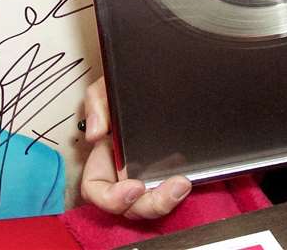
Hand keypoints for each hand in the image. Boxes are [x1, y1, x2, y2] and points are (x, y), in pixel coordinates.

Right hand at [78, 77, 190, 219]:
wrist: (163, 80)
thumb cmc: (129, 90)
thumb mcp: (108, 89)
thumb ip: (97, 104)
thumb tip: (95, 133)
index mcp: (103, 160)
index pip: (97, 191)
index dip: (111, 198)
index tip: (133, 187)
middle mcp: (125, 174)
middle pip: (131, 207)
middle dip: (150, 204)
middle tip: (169, 187)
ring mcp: (150, 176)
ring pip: (154, 205)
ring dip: (168, 200)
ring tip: (182, 183)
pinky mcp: (172, 174)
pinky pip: (173, 192)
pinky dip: (180, 189)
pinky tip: (191, 175)